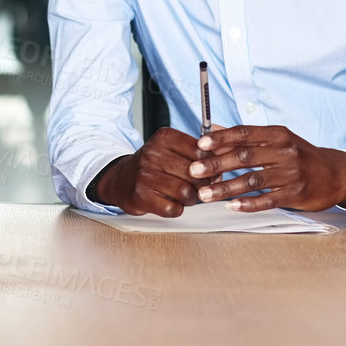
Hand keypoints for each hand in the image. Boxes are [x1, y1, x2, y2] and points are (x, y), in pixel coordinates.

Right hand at [87, 128, 207, 216]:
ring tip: (186, 195)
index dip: (210, 164)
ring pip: (185, 192)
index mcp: (164, 137)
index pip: (200, 150)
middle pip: (195, 174)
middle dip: (202, 184)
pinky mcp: (141, 196)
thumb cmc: (154, 164)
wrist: (122, 178)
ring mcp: (145, 175)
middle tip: (198, 187)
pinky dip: (177, 209)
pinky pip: (172, 208)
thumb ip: (197, 152)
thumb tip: (223, 163)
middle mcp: (152, 153)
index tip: (209, 170)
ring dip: (191, 198)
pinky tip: (171, 203)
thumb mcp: (172, 148)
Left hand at [188, 125, 345, 212]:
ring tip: (205, 194)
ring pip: (253, 180)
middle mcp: (285, 151)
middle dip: (216, 164)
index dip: (221, 139)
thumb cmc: (300, 155)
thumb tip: (211, 129)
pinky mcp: (296, 194)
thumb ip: (245, 136)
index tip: (200, 145)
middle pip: (245, 156)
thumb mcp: (277, 139)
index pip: (245, 133)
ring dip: (226, 188)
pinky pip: (269, 199)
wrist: (336, 173)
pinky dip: (249, 203)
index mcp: (278, 135)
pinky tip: (232, 206)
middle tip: (194, 171)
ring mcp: (291, 173)